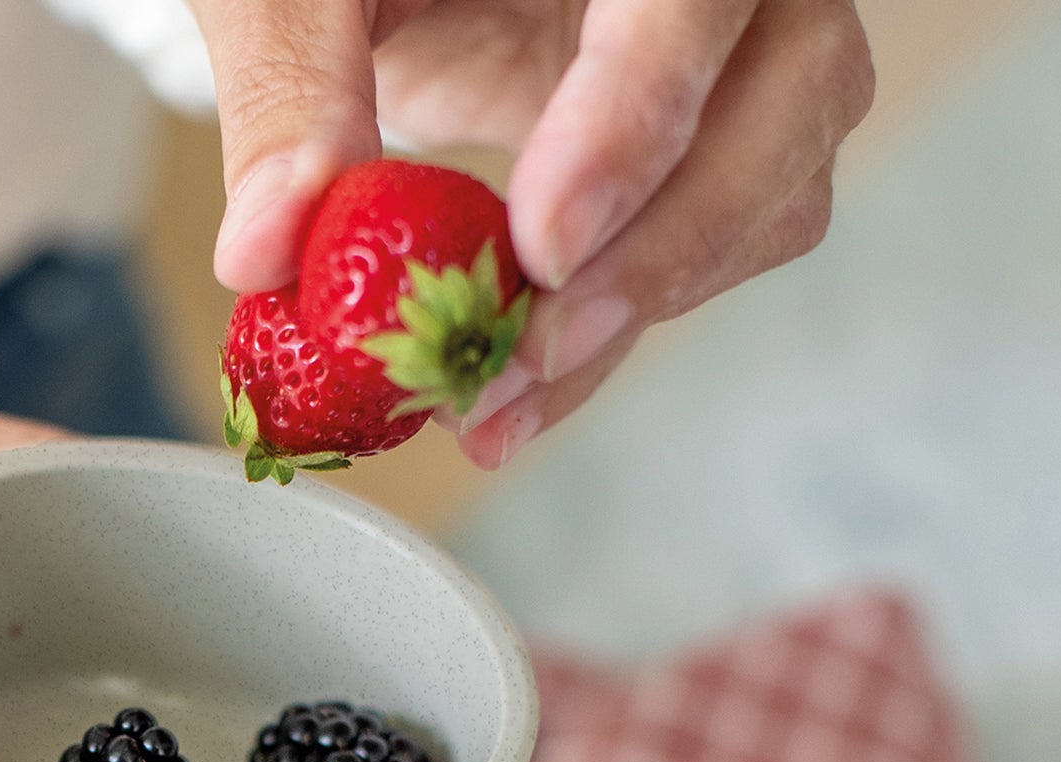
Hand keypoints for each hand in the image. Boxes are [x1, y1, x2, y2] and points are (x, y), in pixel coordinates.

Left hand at [195, 0, 873, 465]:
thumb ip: (286, 83)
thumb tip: (265, 252)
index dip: (640, 115)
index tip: (543, 246)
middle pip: (796, 92)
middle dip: (664, 249)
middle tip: (521, 359)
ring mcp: (735, 59)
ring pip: (775, 193)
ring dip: (636, 317)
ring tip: (489, 403)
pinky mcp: (701, 152)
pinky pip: (707, 257)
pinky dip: (607, 340)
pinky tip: (505, 400)